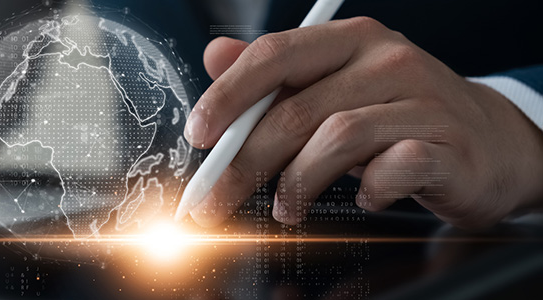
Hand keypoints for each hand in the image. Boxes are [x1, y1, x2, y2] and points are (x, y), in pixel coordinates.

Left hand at [184, 17, 542, 228]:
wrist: (491, 142)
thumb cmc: (399, 114)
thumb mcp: (334, 85)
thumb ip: (275, 75)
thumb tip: (214, 55)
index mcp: (349, 40)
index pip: (274, 55)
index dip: (227, 96)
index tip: (199, 135)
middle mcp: (386, 60)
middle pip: (295, 109)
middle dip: (244, 162)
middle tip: (216, 198)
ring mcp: (421, 101)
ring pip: (336, 138)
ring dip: (297, 182)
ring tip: (285, 209)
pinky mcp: (448, 146)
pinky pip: (392, 169)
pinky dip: (366, 189)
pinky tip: (362, 196)